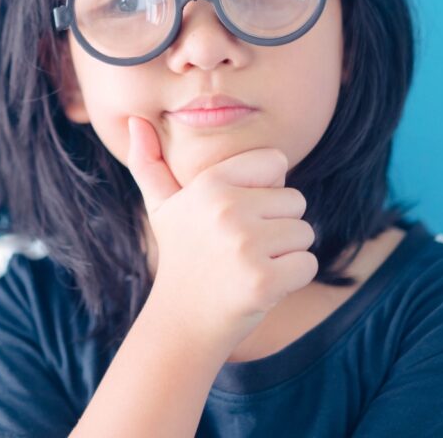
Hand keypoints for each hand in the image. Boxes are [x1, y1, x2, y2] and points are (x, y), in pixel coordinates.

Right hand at [125, 115, 318, 349]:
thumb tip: (134, 120)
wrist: (182, 322)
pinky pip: (308, 264)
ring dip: (286, 253)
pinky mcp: (264, 280)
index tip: (238, 215)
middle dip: (277, 226)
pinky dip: (293, 278)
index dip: (265, 191)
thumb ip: (149, 162)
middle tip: (241, 248)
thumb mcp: (162, 207)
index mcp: (209, 183)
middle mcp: (227, 209)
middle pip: (295, 200)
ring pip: (304, 233)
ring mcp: (245, 245)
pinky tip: (262, 285)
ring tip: (249, 265)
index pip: (276, 162)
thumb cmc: (181, 257)